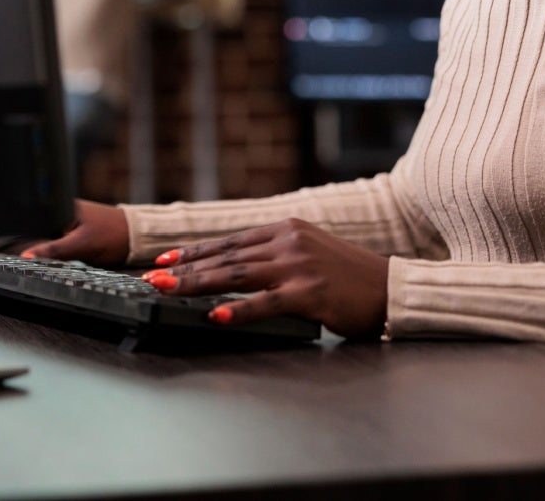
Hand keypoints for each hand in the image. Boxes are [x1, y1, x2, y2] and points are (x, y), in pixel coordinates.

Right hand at [0, 200, 129, 266]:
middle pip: (7, 218)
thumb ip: (54, 250)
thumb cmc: (112, 234)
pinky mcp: (54, 230)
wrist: (133, 234)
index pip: (13, 213)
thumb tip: (27, 258)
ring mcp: (50, 220)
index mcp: (53, 206)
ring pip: (12, 227)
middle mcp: (48, 210)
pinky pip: (25, 234)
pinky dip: (6, 240)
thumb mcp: (83, 244)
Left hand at [143, 219, 387, 338]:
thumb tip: (237, 265)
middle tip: (154, 277)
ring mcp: (299, 266)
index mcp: (286, 229)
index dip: (195, 250)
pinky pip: (265, 302)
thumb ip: (276, 253)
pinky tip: (215, 315)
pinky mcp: (309, 293)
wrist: (389, 288)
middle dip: (186, 268)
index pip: (230, 240)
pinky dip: (237, 310)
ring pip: (237, 275)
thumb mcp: (309, 252)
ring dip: (198, 284)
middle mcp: (288, 242)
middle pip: (227, 257)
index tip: (166, 259)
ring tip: (170, 290)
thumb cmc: (349, 276)